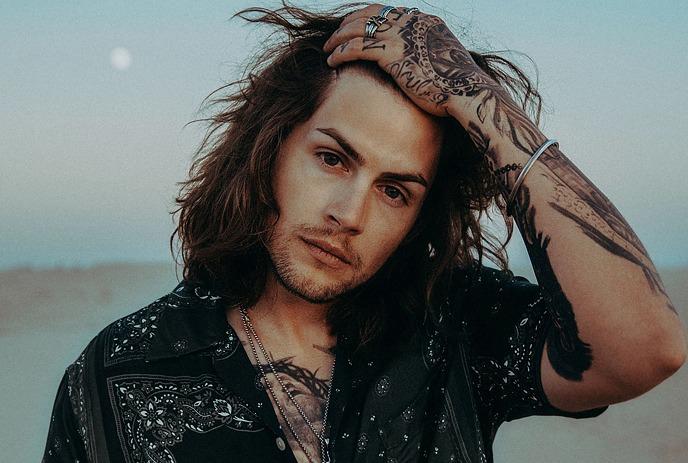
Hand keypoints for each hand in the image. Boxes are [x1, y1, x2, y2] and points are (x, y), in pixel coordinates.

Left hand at [323, 4, 496, 117]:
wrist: (467, 93)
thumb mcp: (445, 63)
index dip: (368, 18)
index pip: (389, 11)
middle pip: (370, 15)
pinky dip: (340, 52)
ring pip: (359, 28)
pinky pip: (356, 47)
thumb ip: (429, 56)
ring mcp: (402, 35)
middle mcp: (412, 22)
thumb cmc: (458, 87)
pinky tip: (331, 60)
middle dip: (349, 24)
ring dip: (339, 37)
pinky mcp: (392, 53)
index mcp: (425, 21)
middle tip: (335, 36)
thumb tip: (420, 66)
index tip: (354, 27)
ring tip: (328, 49)